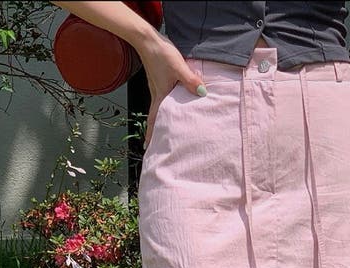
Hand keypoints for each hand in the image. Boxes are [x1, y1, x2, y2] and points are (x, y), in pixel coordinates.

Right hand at [136, 32, 206, 148]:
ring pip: (159, 108)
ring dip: (160, 119)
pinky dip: (164, 106)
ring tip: (166, 128)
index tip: (148, 146)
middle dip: (155, 130)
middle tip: (157, 143)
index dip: (151, 133)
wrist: (147, 39)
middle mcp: (156, 94)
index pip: (154, 119)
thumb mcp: (178, 67)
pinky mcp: (158, 80)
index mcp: (160, 95)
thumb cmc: (162, 54)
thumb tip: (202, 93)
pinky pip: (161, 97)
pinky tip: (172, 105)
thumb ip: (190, 80)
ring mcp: (156, 87)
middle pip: (155, 116)